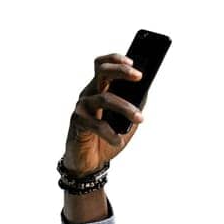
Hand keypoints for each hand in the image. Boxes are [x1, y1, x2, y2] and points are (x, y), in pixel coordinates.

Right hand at [61, 52, 145, 176]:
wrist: (89, 163)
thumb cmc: (106, 140)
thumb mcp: (125, 122)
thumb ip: (133, 107)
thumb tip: (145, 92)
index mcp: (99, 90)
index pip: (102, 66)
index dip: (116, 60)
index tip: (133, 62)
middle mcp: (89, 94)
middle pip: (102, 72)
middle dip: (121, 71)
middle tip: (138, 76)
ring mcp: (82, 107)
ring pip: (104, 98)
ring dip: (125, 107)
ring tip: (140, 118)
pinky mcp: (77, 122)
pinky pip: (96, 124)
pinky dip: (110, 133)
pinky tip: (119, 141)